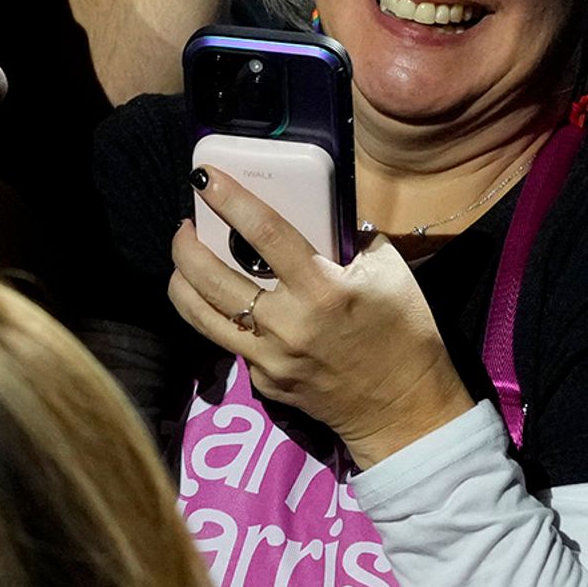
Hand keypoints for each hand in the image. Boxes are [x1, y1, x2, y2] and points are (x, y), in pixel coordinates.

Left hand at [170, 170, 473, 468]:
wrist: (404, 409)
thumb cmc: (405, 334)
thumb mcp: (390, 272)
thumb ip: (352, 238)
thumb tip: (322, 210)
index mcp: (321, 290)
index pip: (263, 233)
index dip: (229, 200)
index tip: (203, 177)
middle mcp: (286, 325)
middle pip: (210, 278)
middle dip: (186, 245)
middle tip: (186, 226)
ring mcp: (268, 359)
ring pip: (200, 315)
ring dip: (182, 282)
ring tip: (184, 261)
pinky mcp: (263, 382)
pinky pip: (230, 343)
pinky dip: (221, 318)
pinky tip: (225, 302)